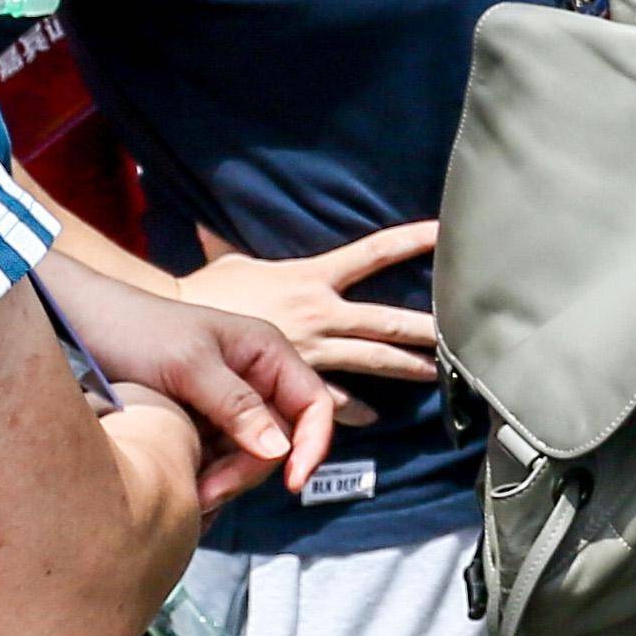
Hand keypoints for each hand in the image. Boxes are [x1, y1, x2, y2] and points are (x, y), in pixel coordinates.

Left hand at [41, 256, 337, 506]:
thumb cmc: (137, 331)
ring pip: (248, 454)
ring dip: (224, 479)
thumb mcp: (190, 365)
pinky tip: (182, 484)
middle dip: (250, 470)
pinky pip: (218, 458)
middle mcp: (255, 379)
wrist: (81, 326)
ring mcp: (227, 403)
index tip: (292, 483)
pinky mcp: (199, 422)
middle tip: (207, 493)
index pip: (313, 403)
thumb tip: (280, 450)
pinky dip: (206, 476)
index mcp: (267, 353)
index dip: (313, 444)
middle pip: (279, 438)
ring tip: (187, 492)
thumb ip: (237, 405)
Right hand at [182, 221, 436, 394]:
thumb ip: (241, 244)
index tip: (446, 231)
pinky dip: (352, 407)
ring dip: (408, 368)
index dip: (411, 238)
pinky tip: (374, 417)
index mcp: (312, 277)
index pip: (374, 251)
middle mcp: (320, 313)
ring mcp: (311, 350)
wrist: (169, 336)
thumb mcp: (233, 261)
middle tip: (467, 333)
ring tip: (442, 376)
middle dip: (428, 328)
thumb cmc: (202, 293)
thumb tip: (217, 218)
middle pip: (387, 319)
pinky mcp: (294, 379)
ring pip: (372, 360)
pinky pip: (331, 397)